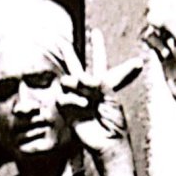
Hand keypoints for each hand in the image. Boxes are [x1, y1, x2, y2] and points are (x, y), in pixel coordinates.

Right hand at [58, 28, 142, 155]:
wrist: (106, 142)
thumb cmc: (114, 123)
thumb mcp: (111, 97)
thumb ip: (97, 84)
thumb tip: (80, 78)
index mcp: (104, 84)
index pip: (100, 61)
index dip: (98, 47)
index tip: (95, 32)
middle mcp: (88, 89)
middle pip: (77, 67)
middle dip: (69, 54)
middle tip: (61, 41)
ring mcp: (76, 98)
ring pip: (69, 80)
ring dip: (79, 85)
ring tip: (90, 96)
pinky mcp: (67, 109)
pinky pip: (65, 98)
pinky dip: (74, 101)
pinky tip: (84, 107)